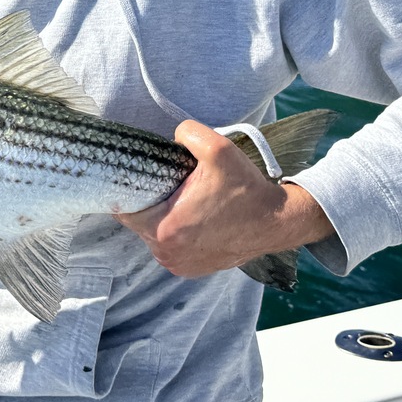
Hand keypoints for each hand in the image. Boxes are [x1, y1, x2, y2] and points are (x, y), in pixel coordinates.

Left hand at [116, 120, 331, 277]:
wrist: (276, 221)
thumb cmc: (246, 189)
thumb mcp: (218, 148)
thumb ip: (187, 132)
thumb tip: (172, 136)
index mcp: (165, 229)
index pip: (124, 209)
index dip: (127, 190)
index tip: (136, 177)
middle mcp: (167, 254)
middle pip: (138, 222)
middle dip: (147, 202)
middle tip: (166, 184)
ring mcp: (179, 265)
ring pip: (153, 235)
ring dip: (161, 218)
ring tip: (181, 200)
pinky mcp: (191, 270)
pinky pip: (170, 247)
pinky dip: (175, 233)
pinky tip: (191, 217)